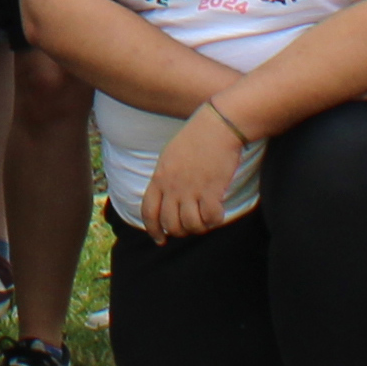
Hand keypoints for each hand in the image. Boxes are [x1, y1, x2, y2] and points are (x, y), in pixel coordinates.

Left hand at [138, 101, 249, 236]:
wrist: (217, 125)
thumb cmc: (195, 137)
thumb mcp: (170, 156)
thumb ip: (165, 178)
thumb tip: (167, 197)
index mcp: (159, 177)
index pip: (148, 211)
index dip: (153, 230)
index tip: (160, 239)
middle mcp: (172, 187)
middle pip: (170, 223)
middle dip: (179, 231)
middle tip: (190, 228)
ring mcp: (191, 189)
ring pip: (190, 225)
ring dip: (199, 228)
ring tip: (205, 220)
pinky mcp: (211, 190)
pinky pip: (210, 218)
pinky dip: (215, 220)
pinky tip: (218, 213)